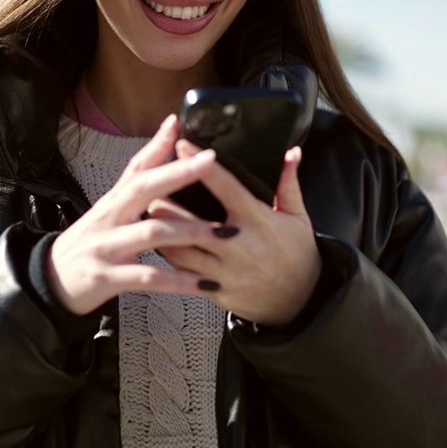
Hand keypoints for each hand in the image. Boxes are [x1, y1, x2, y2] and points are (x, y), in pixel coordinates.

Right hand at [47, 115, 234, 315]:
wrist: (52, 282)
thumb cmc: (92, 242)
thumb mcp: (110, 210)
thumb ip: (137, 184)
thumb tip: (160, 149)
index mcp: (113, 201)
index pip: (136, 167)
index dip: (157, 144)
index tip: (180, 123)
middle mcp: (109, 219)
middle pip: (143, 189)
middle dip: (178, 173)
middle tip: (211, 162)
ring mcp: (107, 248)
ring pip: (152, 233)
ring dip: (191, 231)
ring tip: (225, 233)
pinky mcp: (108, 278)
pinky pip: (148, 278)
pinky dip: (177, 281)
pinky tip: (203, 284)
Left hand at [156, 141, 321, 327]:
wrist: (300, 302)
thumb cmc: (298, 256)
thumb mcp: (298, 218)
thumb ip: (289, 184)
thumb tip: (291, 153)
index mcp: (258, 221)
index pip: (226, 187)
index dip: (202, 167)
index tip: (182, 146)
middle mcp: (238, 246)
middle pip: (192, 221)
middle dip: (166, 202)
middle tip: (148, 184)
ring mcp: (225, 271)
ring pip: (181, 250)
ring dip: (160, 231)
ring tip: (146, 211)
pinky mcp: (216, 291)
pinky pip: (184, 274)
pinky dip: (168, 258)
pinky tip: (158, 243)